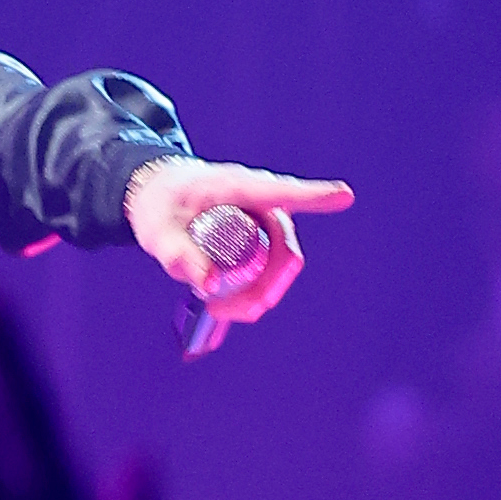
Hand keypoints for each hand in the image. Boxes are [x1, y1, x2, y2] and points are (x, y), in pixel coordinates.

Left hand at [125, 158, 353, 321]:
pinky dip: (257, 287)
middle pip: (284, 249)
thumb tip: (210, 286)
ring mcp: (265, 218)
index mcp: (235, 186)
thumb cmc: (159, 202)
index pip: (280, 192)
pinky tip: (227, 304)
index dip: (314, 195)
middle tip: (227, 312)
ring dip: (261, 293)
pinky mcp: (263, 233)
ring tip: (220, 311)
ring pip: (281, 262)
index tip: (343, 195)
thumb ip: (177, 255)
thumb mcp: (157, 230)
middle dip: (266, 287)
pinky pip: (272, 264)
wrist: (157, 191)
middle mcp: (260, 201)